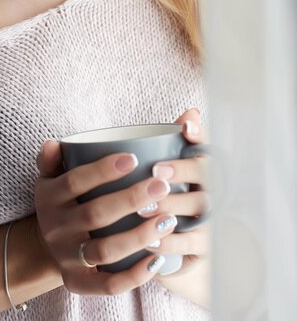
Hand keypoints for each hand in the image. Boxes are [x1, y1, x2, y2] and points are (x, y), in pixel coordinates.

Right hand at [34, 141, 178, 295]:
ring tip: (168, 220)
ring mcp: (66, 258)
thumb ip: (52, 158)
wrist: (45, 244)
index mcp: (50, 197)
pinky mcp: (78, 282)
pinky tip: (159, 259)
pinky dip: (134, 276)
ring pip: (104, 251)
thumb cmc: (61, 199)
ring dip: (138, 237)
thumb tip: (53, 143)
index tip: (133, 158)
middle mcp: (56, 228)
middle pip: (95, 215)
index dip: (102, 171)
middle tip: (161, 186)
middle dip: (130, 200)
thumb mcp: (50, 177)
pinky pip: (107, 285)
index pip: (75, 182)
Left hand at [139, 108, 210, 286]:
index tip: (186, 127)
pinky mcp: (206, 246)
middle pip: (206, 175)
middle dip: (183, 171)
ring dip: (172, 205)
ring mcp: (213, 218)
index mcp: (205, 167)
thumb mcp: (168, 172)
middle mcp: (215, 190)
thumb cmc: (173, 200)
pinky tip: (150, 239)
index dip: (200, 134)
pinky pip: (192, 243)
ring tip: (143, 206)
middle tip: (156, 171)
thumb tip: (190, 112)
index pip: (207, 145)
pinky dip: (171, 241)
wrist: (184, 246)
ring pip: (199, 207)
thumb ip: (171, 143)